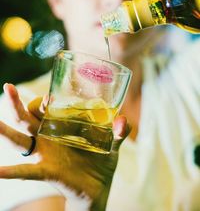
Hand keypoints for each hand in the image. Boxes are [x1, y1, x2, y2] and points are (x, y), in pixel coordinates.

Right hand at [0, 84, 128, 209]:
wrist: (98, 187)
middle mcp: (49, 138)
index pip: (47, 109)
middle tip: (7, 87)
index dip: (44, 101)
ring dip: (5, 132)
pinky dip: (12, 172)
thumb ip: (118, 131)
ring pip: (20, 140)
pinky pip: (27, 171)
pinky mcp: (47, 171)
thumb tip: (123, 119)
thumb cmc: (101, 161)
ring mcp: (45, 154)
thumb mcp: (112, 143)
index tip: (49, 96)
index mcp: (61, 127)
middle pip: (27, 118)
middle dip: (16, 104)